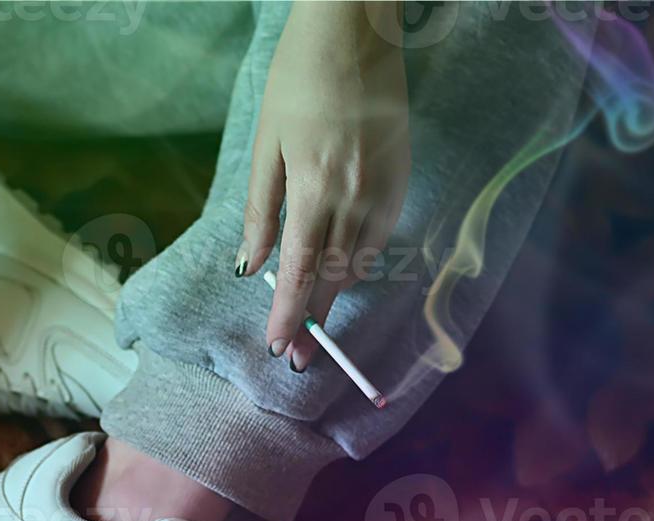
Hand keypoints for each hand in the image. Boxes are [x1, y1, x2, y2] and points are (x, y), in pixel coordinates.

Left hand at [238, 2, 410, 369]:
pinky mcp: (402, 177)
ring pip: (360, 262)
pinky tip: (345, 275)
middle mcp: (355, 198)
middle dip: (313, 321)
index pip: (302, 272)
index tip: (280, 349)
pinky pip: (381, 236)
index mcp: (315, 191)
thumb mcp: (266, 145)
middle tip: (297, 356)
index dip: (290, 316)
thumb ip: (261, 211)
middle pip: (334, 277)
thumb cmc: (298, 80)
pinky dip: (361, 262)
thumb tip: (251, 265)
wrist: (355, 31)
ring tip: (316, 327)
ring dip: (338, 298)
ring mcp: (385, 188)